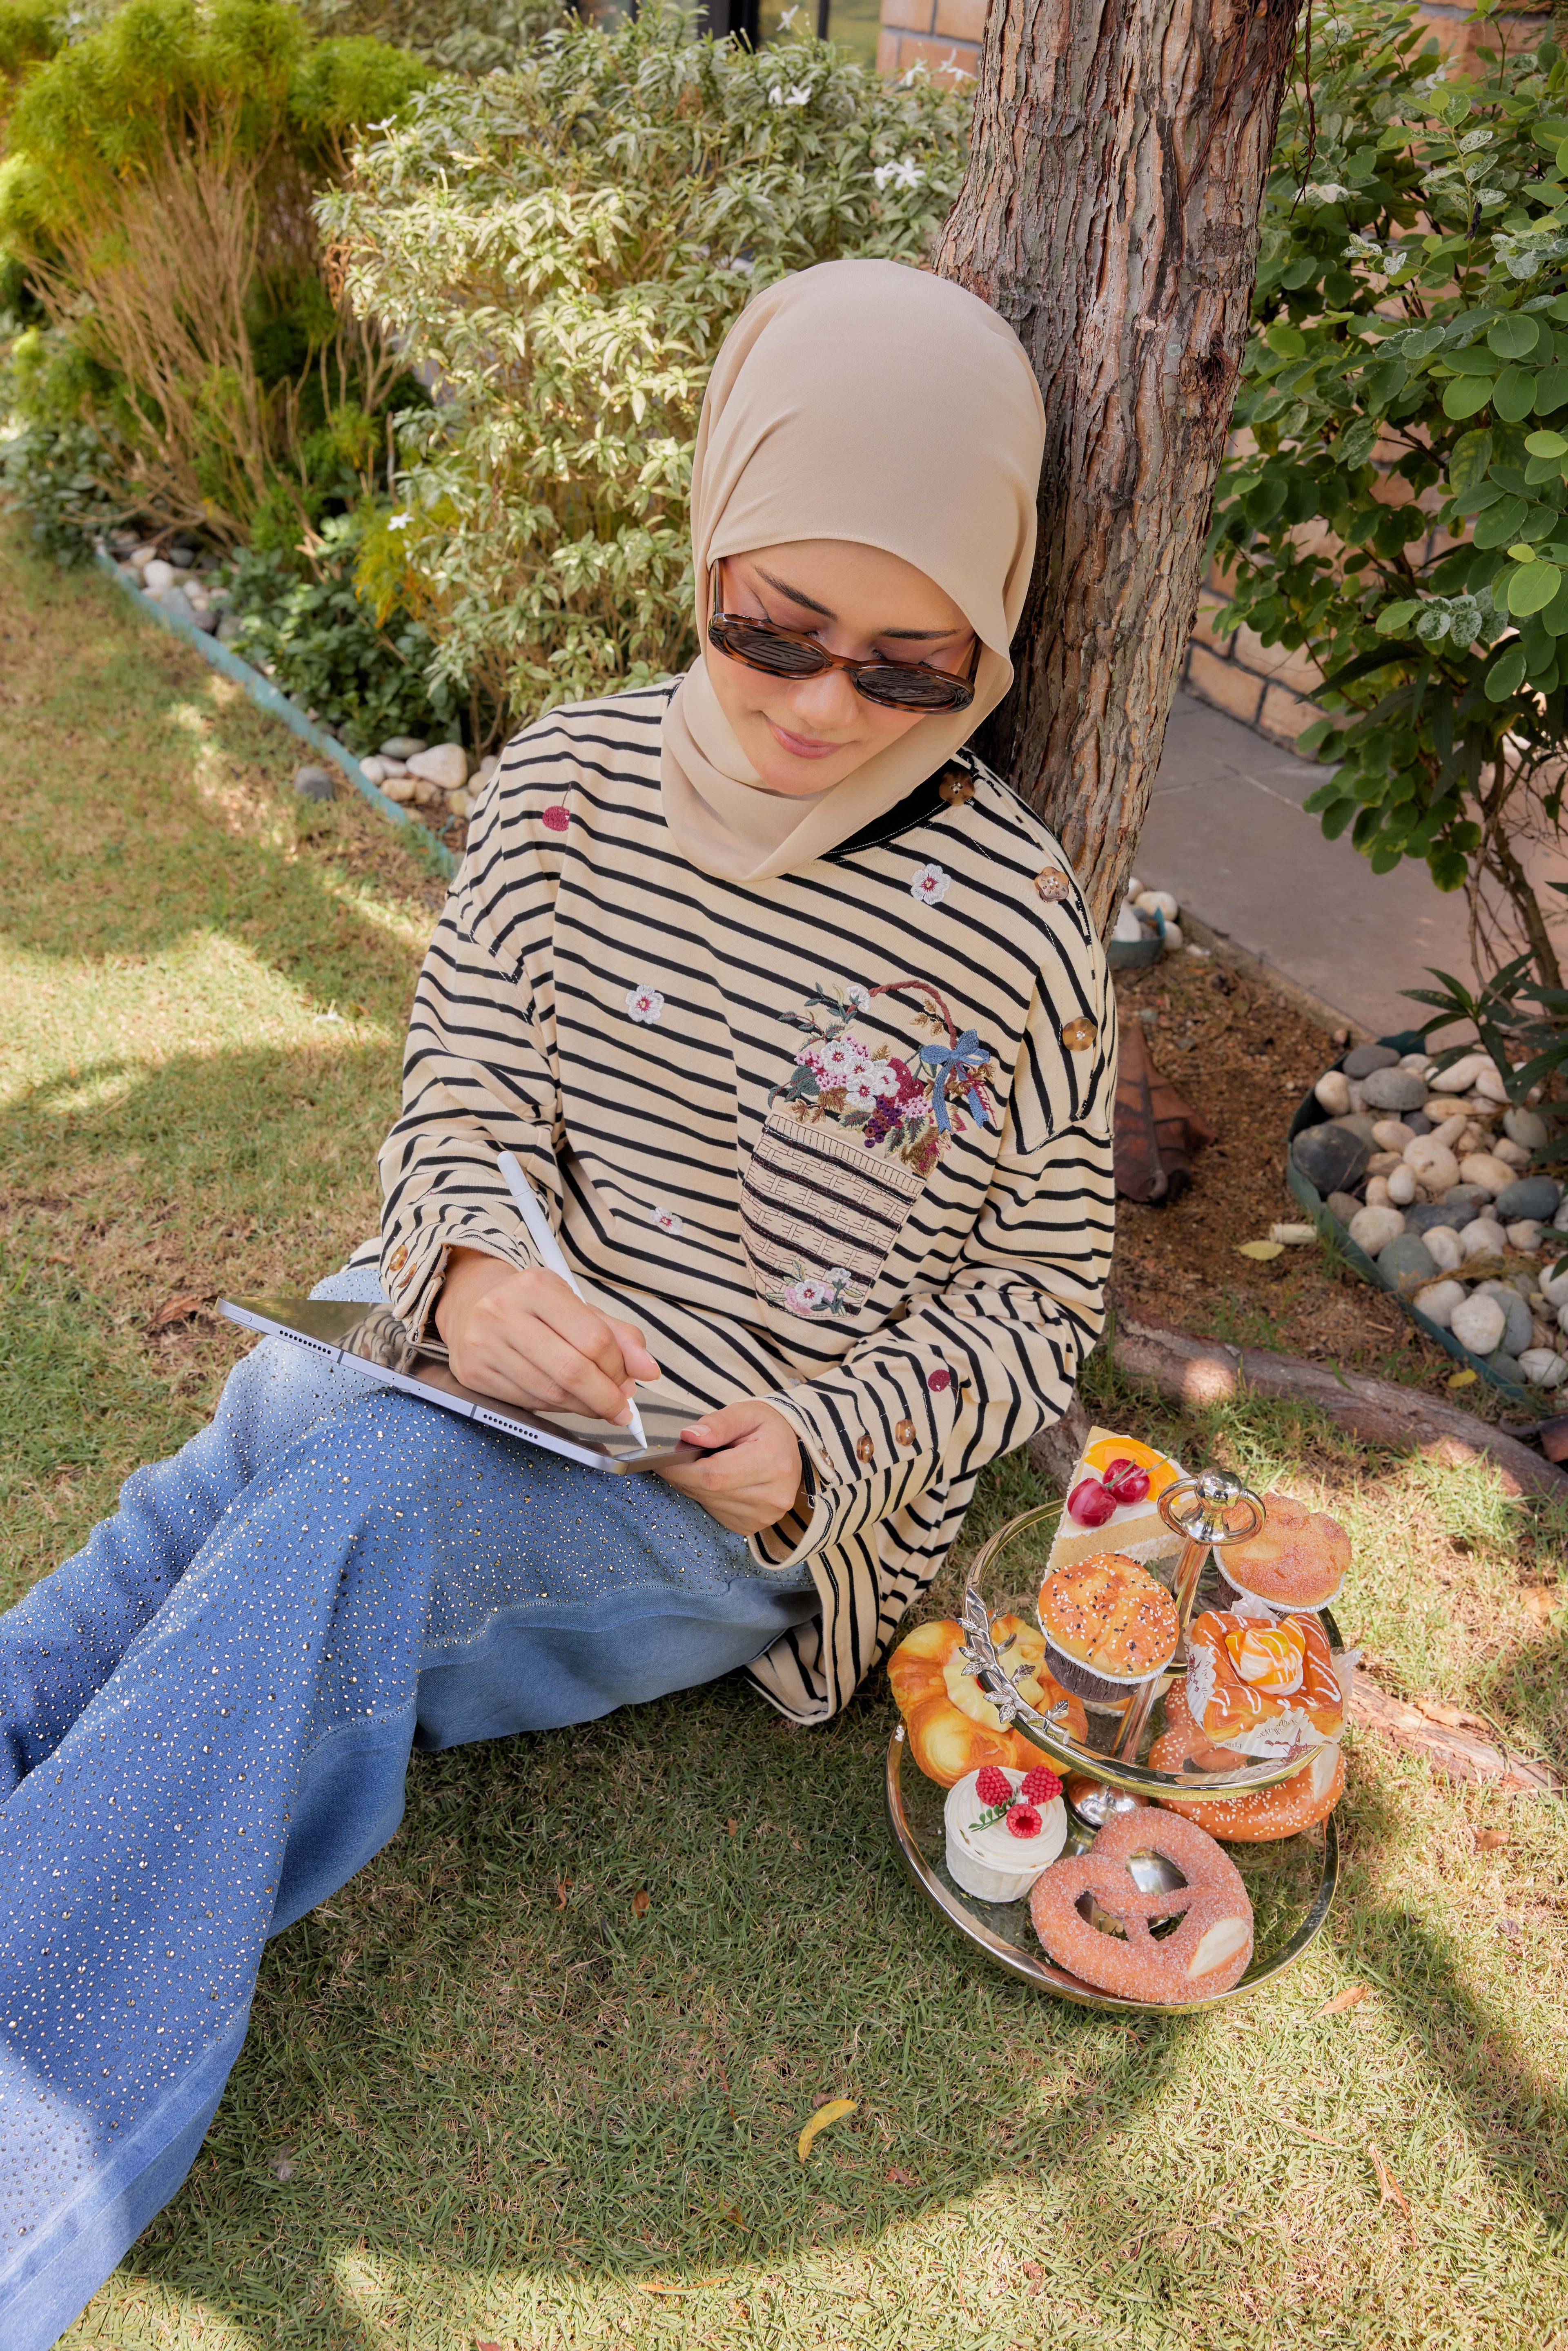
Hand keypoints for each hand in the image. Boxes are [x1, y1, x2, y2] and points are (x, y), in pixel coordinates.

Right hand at [435, 1247, 659, 1426]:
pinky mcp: (473, 1373)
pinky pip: (528, 1402)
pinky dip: (555, 1407)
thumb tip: (648, 1370)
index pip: (594, 1339)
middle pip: (572, 1370)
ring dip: (582, 1406)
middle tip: (621, 1409)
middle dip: (605, 1397)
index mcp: (537, 1287)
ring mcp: (483, 1344)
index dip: (619, 1369)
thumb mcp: (576, 1308)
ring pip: (550, 1392)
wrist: (469, 1305)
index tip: (630, 1383)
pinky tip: (564, 1400)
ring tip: (595, 1404)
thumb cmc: (532, 1308)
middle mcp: (504, 1312)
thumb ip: (618, 1336)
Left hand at [657, 1398, 805, 1536]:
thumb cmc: (766, 1427)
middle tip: (682, 1456)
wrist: (789, 1448)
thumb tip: (689, 1437)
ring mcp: (765, 1515)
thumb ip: (717, 1423)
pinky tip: (717, 1482)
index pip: (715, 1475)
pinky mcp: (754, 1526)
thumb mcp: (745, 1413)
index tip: (664, 1460)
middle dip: (686, 1474)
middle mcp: (773, 1495)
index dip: (682, 1469)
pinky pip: (715, 1513)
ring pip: (709, 1503)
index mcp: (773, 1462)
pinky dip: (708, 1497)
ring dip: (695, 1486)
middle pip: (709, 1491)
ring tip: (704, 1465)